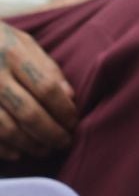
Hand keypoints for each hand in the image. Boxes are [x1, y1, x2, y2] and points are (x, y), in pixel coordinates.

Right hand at [0, 20, 76, 161]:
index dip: (64, 110)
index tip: (74, 123)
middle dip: (52, 133)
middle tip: (64, 142)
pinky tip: (18, 153)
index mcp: (12, 53)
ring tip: (45, 150)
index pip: (46, 88)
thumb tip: (71, 97)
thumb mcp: (23, 42)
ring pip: (7, 128)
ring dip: (30, 145)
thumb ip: (48, 68)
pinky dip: (4, 149)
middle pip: (29, 113)